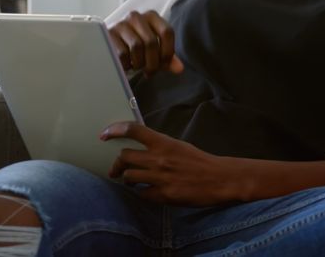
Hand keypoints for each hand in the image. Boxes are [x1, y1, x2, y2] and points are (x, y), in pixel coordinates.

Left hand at [101, 122, 248, 205]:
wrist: (220, 179)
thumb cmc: (200, 161)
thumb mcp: (178, 146)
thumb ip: (160, 146)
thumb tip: (142, 147)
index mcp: (163, 143)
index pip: (133, 130)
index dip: (115, 130)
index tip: (104, 134)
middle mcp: (159, 158)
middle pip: (124, 157)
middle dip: (117, 163)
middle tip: (116, 169)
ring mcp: (160, 177)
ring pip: (129, 176)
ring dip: (127, 179)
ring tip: (131, 182)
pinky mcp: (164, 195)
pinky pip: (142, 194)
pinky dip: (142, 193)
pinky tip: (146, 192)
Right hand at [108, 10, 184, 75]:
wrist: (110, 44)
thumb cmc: (135, 46)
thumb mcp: (153, 50)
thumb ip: (166, 56)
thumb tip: (179, 68)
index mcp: (151, 16)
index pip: (167, 32)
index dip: (168, 52)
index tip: (164, 65)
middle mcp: (136, 16)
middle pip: (151, 42)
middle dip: (153, 62)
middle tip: (150, 71)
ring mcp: (120, 24)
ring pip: (137, 47)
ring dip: (139, 63)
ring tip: (137, 66)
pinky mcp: (108, 35)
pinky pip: (122, 53)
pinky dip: (127, 64)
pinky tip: (127, 66)